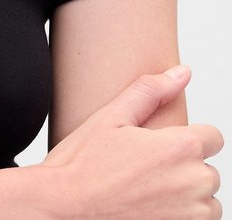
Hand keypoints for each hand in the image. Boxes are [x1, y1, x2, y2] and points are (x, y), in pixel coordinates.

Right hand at [43, 65, 222, 219]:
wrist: (62, 211)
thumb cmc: (82, 166)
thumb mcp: (111, 117)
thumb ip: (151, 92)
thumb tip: (182, 72)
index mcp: (181, 148)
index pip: (214, 137)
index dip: (187, 138)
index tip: (161, 147)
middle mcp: (193, 185)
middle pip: (208, 172)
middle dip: (183, 169)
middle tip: (143, 170)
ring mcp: (190, 218)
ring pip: (205, 205)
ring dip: (185, 199)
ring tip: (144, 192)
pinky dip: (176, 217)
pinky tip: (147, 210)